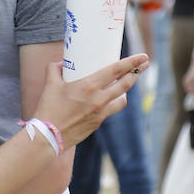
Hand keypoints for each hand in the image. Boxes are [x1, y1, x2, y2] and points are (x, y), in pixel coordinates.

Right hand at [34, 54, 148, 149]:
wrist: (49, 136)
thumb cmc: (48, 109)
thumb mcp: (50, 84)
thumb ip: (55, 69)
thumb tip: (61, 63)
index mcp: (89, 86)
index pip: (116, 70)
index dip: (132, 62)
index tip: (143, 57)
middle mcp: (99, 99)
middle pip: (126, 84)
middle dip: (138, 72)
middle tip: (145, 64)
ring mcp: (101, 113)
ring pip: (123, 99)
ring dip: (127, 90)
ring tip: (126, 83)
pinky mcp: (98, 123)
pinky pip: (111, 110)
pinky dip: (113, 102)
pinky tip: (110, 99)